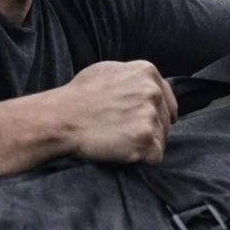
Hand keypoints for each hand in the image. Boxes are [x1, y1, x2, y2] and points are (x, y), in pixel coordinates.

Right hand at [56, 60, 177, 162]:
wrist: (62, 117)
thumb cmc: (79, 96)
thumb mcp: (108, 71)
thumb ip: (133, 78)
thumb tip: (147, 87)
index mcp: (147, 72)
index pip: (167, 101)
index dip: (156, 114)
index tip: (141, 122)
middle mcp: (153, 91)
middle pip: (166, 121)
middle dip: (151, 130)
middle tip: (124, 132)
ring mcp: (150, 115)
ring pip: (161, 139)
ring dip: (145, 144)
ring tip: (119, 139)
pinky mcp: (145, 138)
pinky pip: (155, 156)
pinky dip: (141, 158)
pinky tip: (122, 150)